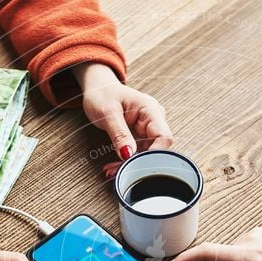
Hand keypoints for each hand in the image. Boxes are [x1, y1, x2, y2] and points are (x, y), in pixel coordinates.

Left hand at [74, 63, 173, 177]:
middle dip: (138, 163)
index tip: (136, 165)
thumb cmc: (102, 93)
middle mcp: (153, 120)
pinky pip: (137, 154)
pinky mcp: (140, 137)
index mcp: (151, 110)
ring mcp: (147, 130)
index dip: (154, 154)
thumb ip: (119, 133)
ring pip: (146, 155)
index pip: (164, 137)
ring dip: (130, 165)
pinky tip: (114, 167)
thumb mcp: (108, 112)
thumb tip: (128, 154)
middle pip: (156, 149)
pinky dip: (126, 162)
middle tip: (118, 171)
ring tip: (112, 171)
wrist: (98, 88)